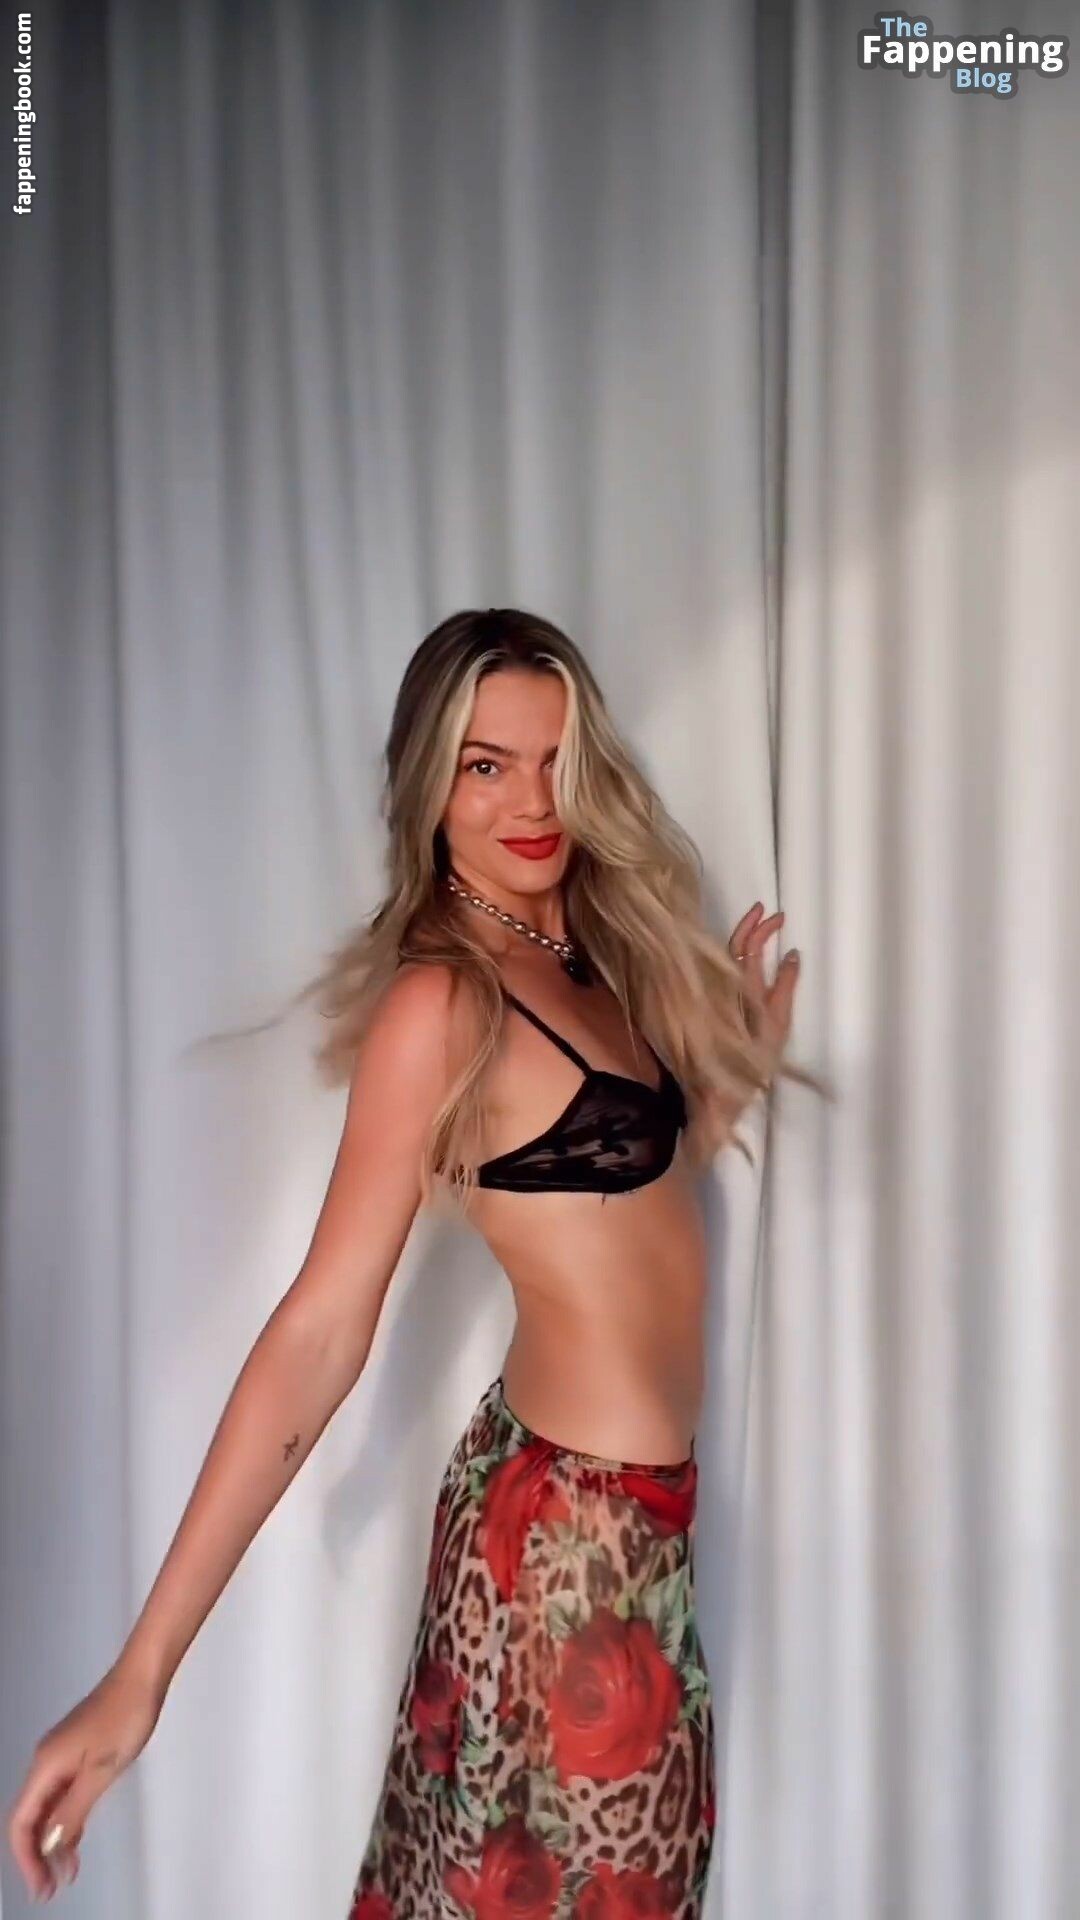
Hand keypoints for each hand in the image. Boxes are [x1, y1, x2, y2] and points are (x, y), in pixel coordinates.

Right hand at [7, 1659, 163, 1899]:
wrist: (141, 1678)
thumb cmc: (125, 1716)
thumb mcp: (101, 1771)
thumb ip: (74, 1810)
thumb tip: (52, 1844)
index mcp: (46, 1765)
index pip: (21, 1822)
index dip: (27, 1858)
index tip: (41, 1885)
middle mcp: (47, 1761)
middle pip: (30, 1818)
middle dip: (37, 1856)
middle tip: (51, 1887)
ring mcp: (61, 1756)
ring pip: (47, 1809)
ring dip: (54, 1842)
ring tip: (66, 1874)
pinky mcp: (77, 1753)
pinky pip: (63, 1795)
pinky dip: (67, 1821)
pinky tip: (76, 1841)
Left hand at [728, 901, 799, 1072]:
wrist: (722, 1088)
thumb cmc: (755, 1058)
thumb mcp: (779, 1023)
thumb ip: (785, 986)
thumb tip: (792, 954)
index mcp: (744, 988)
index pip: (747, 946)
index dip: (761, 927)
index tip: (776, 914)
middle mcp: (727, 986)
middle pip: (734, 945)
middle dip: (750, 924)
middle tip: (766, 910)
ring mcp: (719, 995)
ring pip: (726, 956)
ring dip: (742, 937)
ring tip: (759, 924)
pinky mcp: (716, 1005)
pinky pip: (724, 971)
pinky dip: (736, 955)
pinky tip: (745, 953)